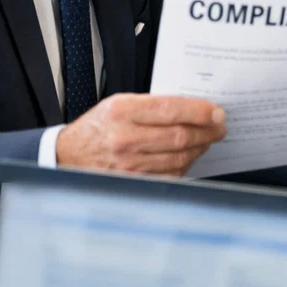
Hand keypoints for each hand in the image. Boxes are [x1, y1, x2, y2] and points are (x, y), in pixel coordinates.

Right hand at [55, 94, 225, 175]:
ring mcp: (128, 164)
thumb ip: (153, 105)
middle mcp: (125, 138)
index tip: (217, 113)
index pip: (172, 110)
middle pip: (181, 136)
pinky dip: (185, 165)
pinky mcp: (132, 181)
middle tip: (219, 128)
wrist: (67, 155)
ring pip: (179, 157)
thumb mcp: (119, 104)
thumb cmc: (98, 127)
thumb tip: (194, 109)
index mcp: (122, 111)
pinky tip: (188, 156)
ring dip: (199, 148)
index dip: (201, 112)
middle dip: (207, 131)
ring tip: (206, 140)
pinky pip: (170, 175)